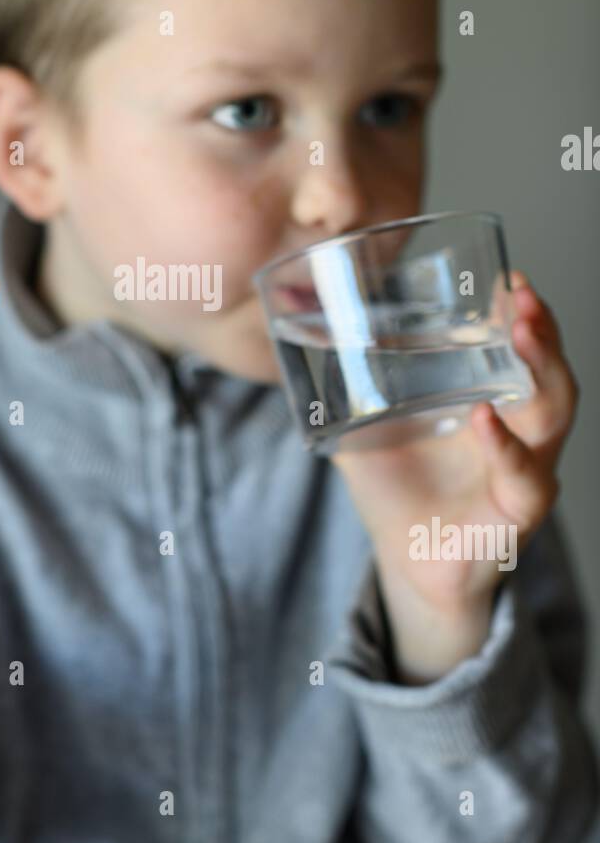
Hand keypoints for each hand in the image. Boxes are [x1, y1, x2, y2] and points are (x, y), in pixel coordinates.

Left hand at [330, 271, 578, 671]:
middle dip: (540, 328)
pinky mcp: (515, 515)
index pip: (520, 348)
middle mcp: (521, 431)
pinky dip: (506, 448)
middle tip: (520, 293)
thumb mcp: (365, 430)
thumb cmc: (399, 491)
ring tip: (521, 331)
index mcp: (494, 401)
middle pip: (548, 370)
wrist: (408, 567)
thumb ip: (339, 390)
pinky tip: (487, 418)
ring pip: (553, 414)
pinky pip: (524, 478)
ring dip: (541, 368)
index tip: (507, 274)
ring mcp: (525, 471)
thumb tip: (289, 337)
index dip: (521, 312)